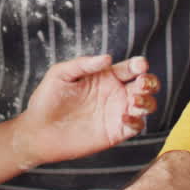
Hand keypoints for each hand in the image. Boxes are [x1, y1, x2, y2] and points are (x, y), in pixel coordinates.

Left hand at [14, 54, 158, 167]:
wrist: (39, 131)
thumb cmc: (48, 99)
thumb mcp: (61, 74)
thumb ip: (83, 64)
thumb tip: (107, 58)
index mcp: (105, 76)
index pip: (129, 68)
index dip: (138, 65)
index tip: (139, 65)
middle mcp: (115, 93)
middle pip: (144, 85)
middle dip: (150, 81)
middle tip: (142, 82)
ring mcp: (117, 112)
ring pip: (146, 105)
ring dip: (147, 101)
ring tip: (134, 100)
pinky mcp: (116, 132)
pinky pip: (136, 126)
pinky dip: (136, 121)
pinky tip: (124, 117)